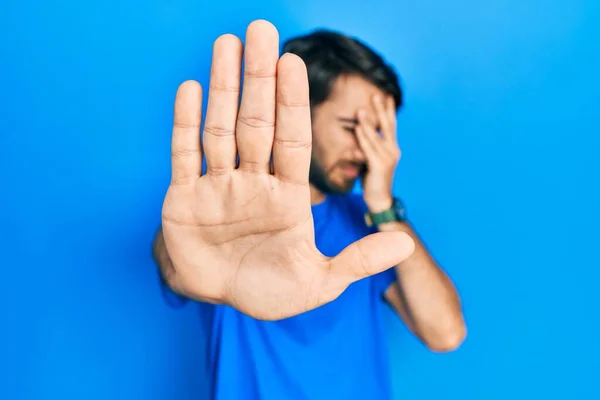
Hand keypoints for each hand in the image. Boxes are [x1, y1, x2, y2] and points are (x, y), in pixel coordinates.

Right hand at [161, 20, 414, 320]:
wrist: (220, 297)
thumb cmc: (269, 290)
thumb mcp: (319, 282)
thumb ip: (359, 260)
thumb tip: (405, 243)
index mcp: (288, 197)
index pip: (293, 140)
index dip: (292, 103)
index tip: (294, 63)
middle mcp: (253, 182)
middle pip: (257, 123)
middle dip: (259, 79)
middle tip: (261, 31)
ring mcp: (218, 187)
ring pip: (220, 129)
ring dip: (223, 88)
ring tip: (226, 44)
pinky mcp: (184, 198)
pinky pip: (184, 155)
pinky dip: (185, 124)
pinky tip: (191, 89)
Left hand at [355, 95, 400, 212]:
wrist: (380, 200)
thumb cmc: (374, 180)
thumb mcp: (373, 160)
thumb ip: (370, 148)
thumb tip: (360, 133)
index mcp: (392, 149)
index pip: (391, 126)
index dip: (389, 110)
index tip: (387, 96)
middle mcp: (392, 151)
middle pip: (387, 126)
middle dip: (381, 110)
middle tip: (376, 95)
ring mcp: (387, 158)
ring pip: (376, 136)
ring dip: (368, 122)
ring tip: (361, 110)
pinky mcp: (379, 166)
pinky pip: (369, 148)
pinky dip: (363, 137)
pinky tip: (358, 128)